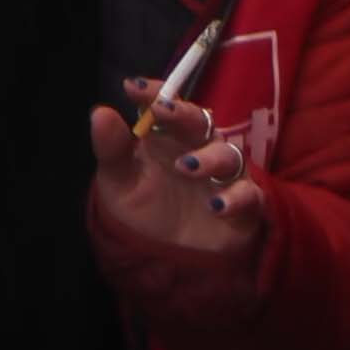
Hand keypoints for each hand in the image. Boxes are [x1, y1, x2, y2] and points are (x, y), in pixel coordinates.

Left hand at [88, 94, 270, 318]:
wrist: (167, 261)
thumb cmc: (144, 212)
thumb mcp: (120, 184)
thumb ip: (112, 151)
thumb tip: (99, 112)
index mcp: (167, 138)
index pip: (164, 105)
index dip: (153, 92)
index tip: (134, 87)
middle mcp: (198, 149)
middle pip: (198, 121)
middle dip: (183, 113)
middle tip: (164, 110)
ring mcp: (223, 176)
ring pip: (227, 153)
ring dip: (209, 157)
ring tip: (185, 167)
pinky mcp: (243, 204)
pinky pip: (249, 194)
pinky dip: (236, 197)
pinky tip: (217, 206)